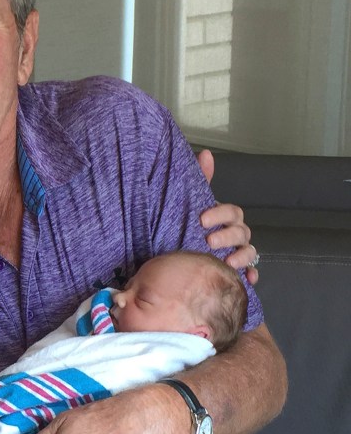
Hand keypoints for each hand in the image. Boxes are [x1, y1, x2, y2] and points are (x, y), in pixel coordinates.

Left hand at [196, 149, 258, 284]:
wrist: (182, 251)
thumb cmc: (191, 223)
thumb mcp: (192, 203)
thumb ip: (201, 179)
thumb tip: (205, 153)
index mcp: (225, 217)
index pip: (232, 212)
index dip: (220, 214)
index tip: (201, 220)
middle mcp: (236, 234)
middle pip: (241, 232)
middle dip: (227, 236)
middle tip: (209, 242)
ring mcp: (238, 252)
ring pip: (250, 252)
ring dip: (241, 256)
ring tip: (227, 262)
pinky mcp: (238, 270)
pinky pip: (250, 273)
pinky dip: (251, 277)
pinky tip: (247, 280)